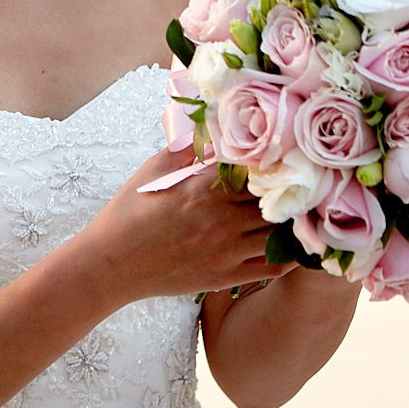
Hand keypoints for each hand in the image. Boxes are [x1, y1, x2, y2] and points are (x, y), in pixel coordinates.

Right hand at [68, 148, 295, 307]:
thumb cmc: (128, 214)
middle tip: (296, 184)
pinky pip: (272, 267)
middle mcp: (221, 222)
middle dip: (285, 192)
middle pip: (274, 202)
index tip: (278, 159)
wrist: (112, 264)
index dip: (271, 165)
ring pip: (279, 235)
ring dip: (289, 222)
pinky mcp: (225, 278)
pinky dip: (287, 255)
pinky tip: (288, 243)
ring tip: (296, 211)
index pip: (256, 172)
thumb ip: (185, 150)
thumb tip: (209, 129)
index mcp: (203, 191)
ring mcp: (226, 253)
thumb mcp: (153, 171)